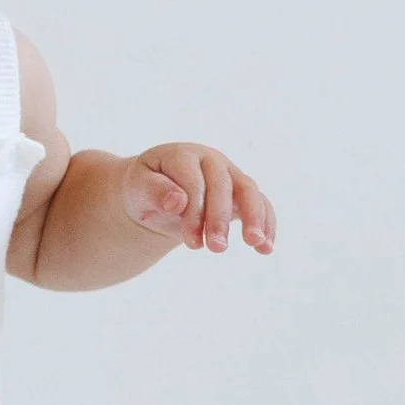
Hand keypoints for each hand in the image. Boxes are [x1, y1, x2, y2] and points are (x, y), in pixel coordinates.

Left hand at [123, 143, 275, 253]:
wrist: (155, 192)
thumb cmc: (143, 188)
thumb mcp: (137, 188)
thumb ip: (153, 191)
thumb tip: (177, 201)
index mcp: (183, 155)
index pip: (193, 181)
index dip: (194, 211)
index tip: (191, 243)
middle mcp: (211, 161)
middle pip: (223, 185)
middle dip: (220, 218)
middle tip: (216, 248)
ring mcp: (230, 174)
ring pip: (249, 190)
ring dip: (254, 217)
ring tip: (255, 244)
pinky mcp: (241, 193)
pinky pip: (261, 204)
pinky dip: (267, 224)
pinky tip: (266, 248)